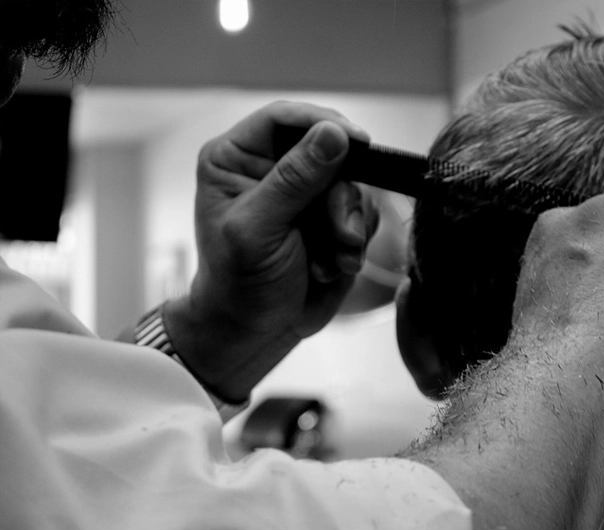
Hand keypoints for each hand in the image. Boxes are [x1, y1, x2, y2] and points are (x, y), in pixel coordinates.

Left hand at [165, 101, 378, 399]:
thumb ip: (294, 180)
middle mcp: (273, 168)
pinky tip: (333, 265)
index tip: (356, 141)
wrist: (256, 332)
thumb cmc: (239, 283)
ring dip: (349, 226)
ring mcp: (305, 195)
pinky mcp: (331, 219)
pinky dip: (354, 243)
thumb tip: (333, 134)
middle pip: (328, 152)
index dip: (321, 123)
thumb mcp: (259, 230)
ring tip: (332, 258)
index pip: (284, 118)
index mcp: (237, 159)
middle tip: (339, 232)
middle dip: (340, 195)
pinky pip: (362, 214)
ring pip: (352, 184)